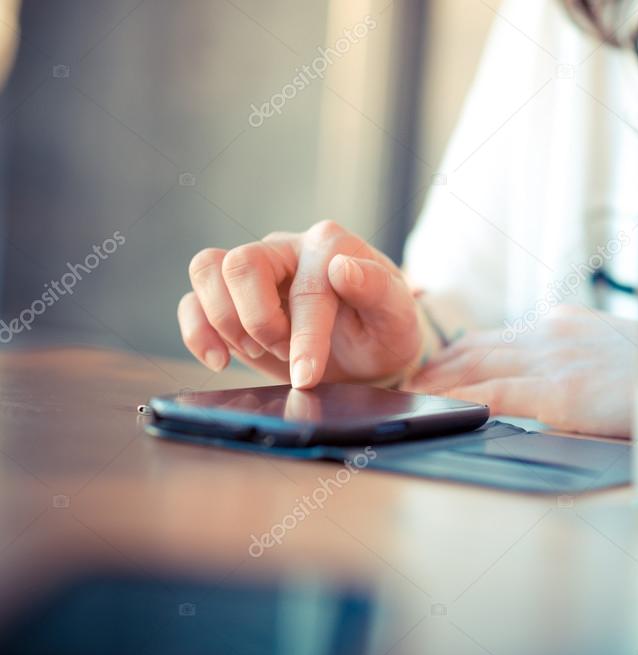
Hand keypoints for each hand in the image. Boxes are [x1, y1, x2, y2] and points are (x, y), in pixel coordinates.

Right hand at [178, 220, 421, 387]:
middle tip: (285, 352)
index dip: (305, 335)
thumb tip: (343, 268)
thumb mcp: (396, 316)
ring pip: (207, 269)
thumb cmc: (383, 329)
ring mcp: (255, 268)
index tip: (307, 377)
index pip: (306, 284)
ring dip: (226, 322)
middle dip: (260, 322)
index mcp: (330, 244)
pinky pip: (192, 300)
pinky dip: (197, 332)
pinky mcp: (230, 296)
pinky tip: (220, 360)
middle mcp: (287, 248)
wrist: (368, 352)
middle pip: (242, 263)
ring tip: (258, 351)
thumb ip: (377, 289)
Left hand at [405, 308, 637, 437]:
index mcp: (568, 324)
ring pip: (478, 366)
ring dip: (438, 382)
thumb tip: (557, 373)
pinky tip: (438, 407)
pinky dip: (461, 399)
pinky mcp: (561, 393)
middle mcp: (554, 335)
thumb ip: (581, 354)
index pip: (499, 336)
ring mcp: (556, 361)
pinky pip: (496, 394)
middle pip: (478, 347)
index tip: (437, 364)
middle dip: (438, 365)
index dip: (459, 351)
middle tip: (408, 381)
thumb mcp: (618, 350)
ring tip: (410, 396)